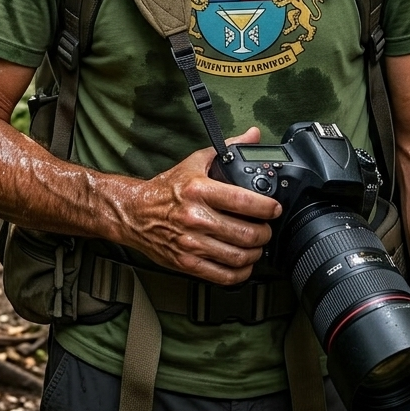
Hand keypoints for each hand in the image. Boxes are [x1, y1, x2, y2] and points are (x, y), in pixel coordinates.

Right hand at [117, 127, 281, 284]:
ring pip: (238, 257)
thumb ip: (227, 148)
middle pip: (246, 233)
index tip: (274, 208)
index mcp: (199, 190)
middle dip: (265, 233)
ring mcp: (191, 243)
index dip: (266, 207)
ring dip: (255, 253)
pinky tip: (243, 265)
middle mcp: (196, 217)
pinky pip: (222, 275)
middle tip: (267, 229)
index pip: (243, 201)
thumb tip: (252, 135)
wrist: (134, 213)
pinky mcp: (186, 263)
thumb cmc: (166, 189)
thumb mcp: (195, 162)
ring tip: (257, 246)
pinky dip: (240, 273)